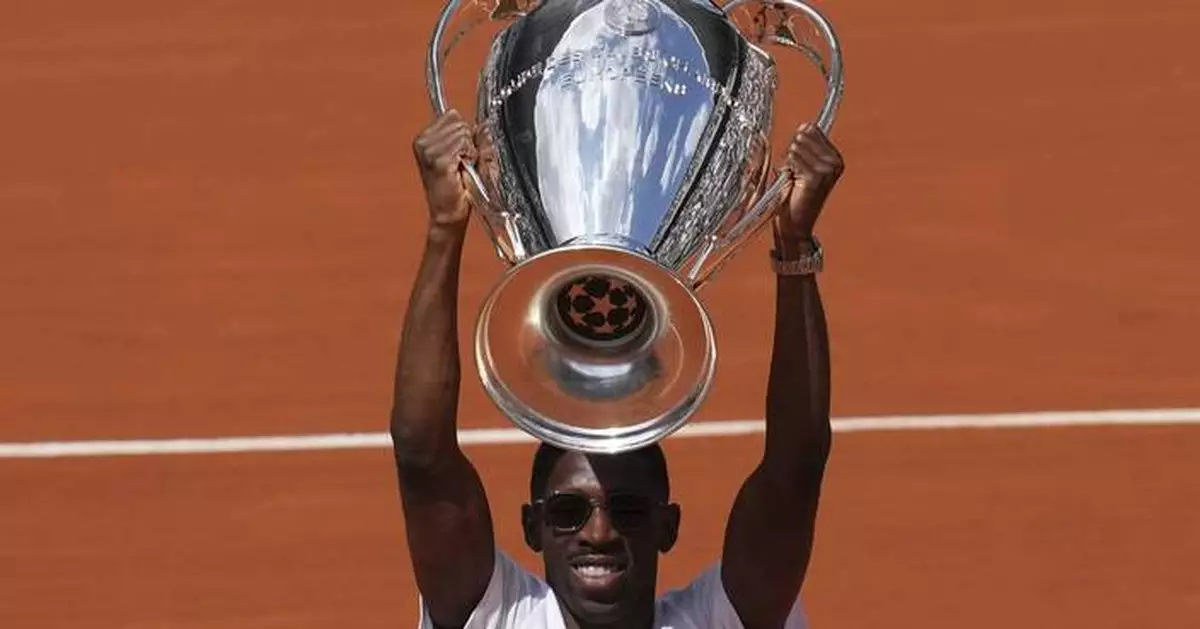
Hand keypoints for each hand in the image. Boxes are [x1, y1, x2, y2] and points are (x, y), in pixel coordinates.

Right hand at [413, 110, 477, 229]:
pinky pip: (464, 144)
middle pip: (458, 122)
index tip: (460, 154)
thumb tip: (485, 125)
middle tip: (462, 164)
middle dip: (467, 143)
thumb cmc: (459, 190)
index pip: (452, 115)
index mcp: (425, 138)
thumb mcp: (471, 158)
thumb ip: (478, 139)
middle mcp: (422, 141)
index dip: (464, 134)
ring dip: (469, 151)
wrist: (450, 214)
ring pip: (462, 132)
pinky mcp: (438, 160)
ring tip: (461, 168)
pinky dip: (469, 157)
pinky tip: (462, 171)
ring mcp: (429, 150)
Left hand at [775, 123, 843, 242]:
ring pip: (796, 146)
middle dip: (792, 153)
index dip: (796, 144)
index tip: (798, 164)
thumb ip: (803, 144)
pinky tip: (793, 183)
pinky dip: (788, 169)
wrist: (794, 223)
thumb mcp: (800, 165)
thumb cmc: (793, 194)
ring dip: (789, 163)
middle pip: (803, 135)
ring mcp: (828, 169)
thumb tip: (805, 126)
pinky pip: (793, 158)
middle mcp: (835, 162)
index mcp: (835, 157)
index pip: (811, 129)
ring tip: (794, 180)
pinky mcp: (816, 177)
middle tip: (794, 174)